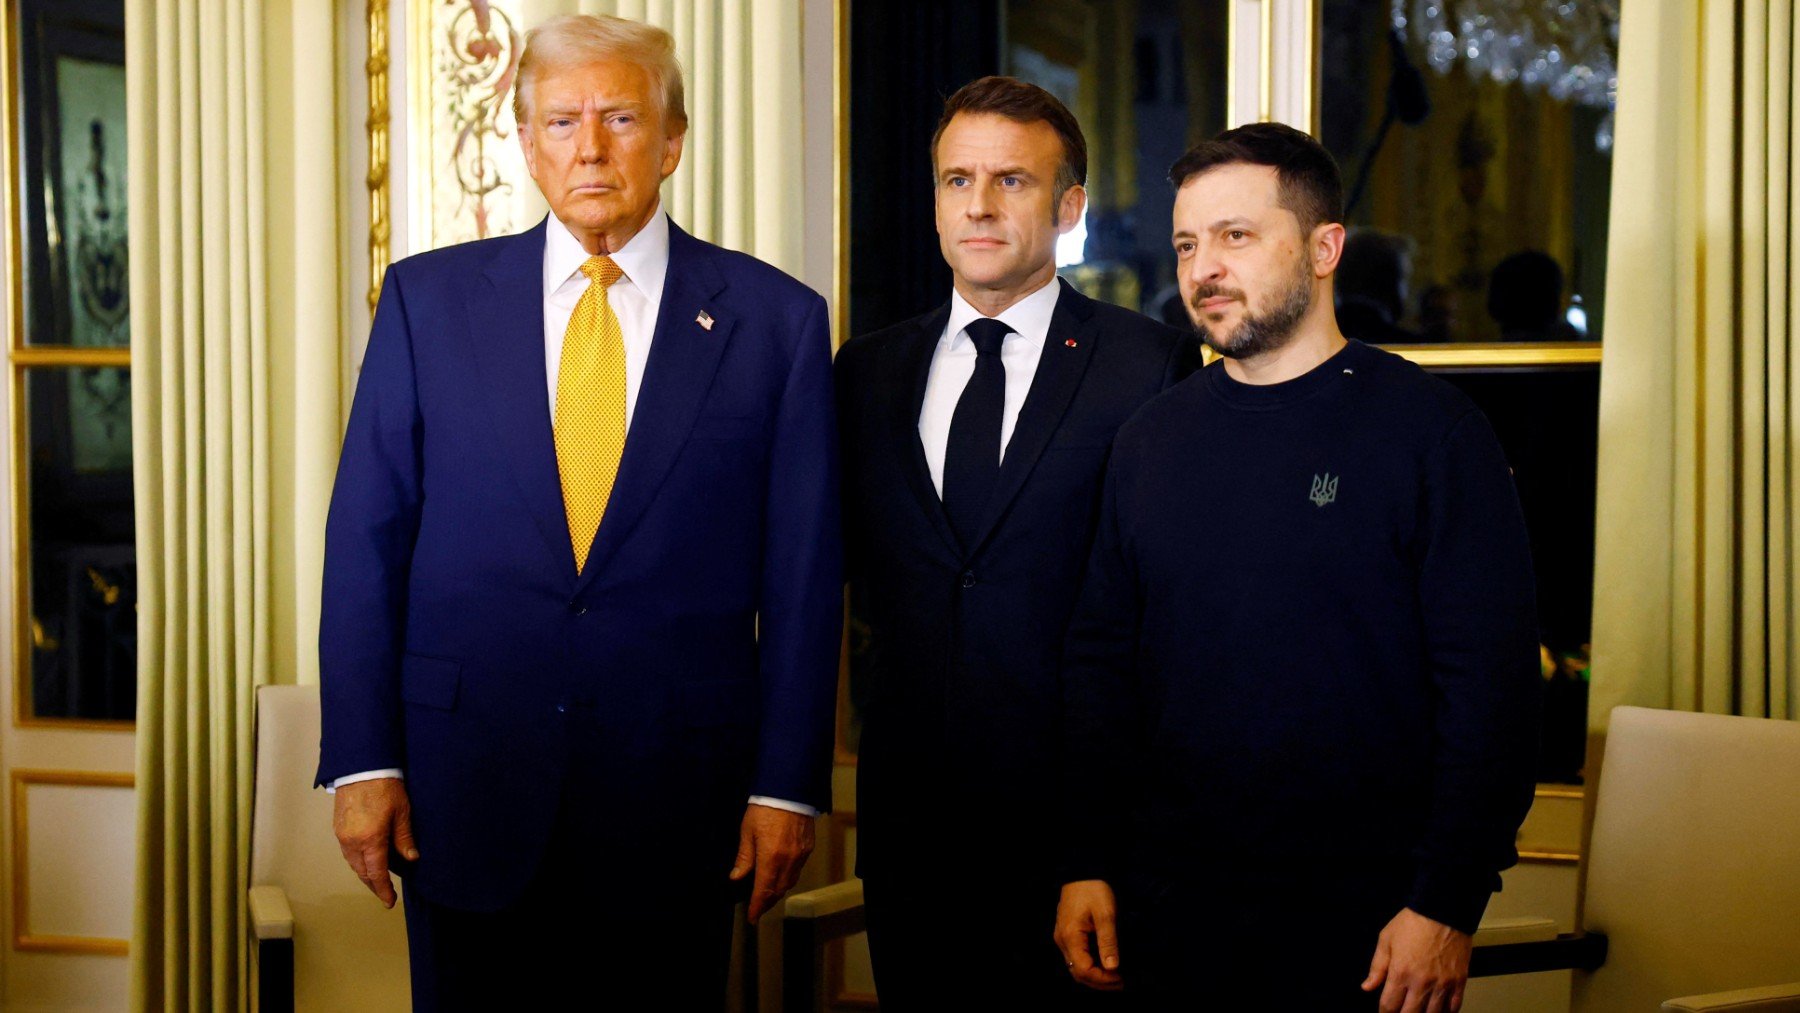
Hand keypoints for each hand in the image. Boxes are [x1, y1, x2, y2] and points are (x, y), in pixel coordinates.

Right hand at [332, 778, 417, 907]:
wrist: (361, 767)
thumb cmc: (385, 787)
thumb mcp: (402, 813)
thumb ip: (404, 838)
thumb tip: (411, 859)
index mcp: (370, 840)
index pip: (376, 873)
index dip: (383, 890)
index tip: (389, 901)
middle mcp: (352, 842)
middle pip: (362, 872)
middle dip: (374, 885)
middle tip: (385, 893)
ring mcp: (342, 836)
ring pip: (353, 864)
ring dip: (365, 874)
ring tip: (377, 879)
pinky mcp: (338, 828)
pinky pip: (347, 852)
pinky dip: (357, 861)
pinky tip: (367, 860)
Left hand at [728, 804, 814, 923]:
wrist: (789, 790)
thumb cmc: (766, 807)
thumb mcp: (747, 832)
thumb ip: (744, 858)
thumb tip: (736, 877)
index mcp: (770, 858)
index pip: (763, 891)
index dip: (756, 907)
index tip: (752, 917)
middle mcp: (788, 861)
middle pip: (778, 891)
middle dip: (767, 903)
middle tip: (757, 909)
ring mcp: (800, 855)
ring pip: (789, 882)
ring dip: (778, 891)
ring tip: (767, 895)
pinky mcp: (807, 848)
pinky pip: (798, 870)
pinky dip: (788, 878)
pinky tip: (780, 876)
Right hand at [1054, 880, 1123, 990]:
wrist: (1083, 870)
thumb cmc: (1094, 889)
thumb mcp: (1106, 914)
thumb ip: (1108, 941)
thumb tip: (1113, 967)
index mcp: (1070, 937)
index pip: (1084, 970)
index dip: (1103, 979)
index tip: (1121, 979)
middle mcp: (1063, 941)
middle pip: (1078, 973)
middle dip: (1100, 982)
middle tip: (1122, 983)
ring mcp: (1063, 938)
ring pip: (1076, 966)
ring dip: (1095, 975)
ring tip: (1116, 977)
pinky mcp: (1067, 933)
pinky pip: (1077, 956)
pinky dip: (1091, 965)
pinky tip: (1106, 964)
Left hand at [1362, 908, 1472, 1012]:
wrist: (1443, 910)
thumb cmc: (1412, 923)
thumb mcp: (1386, 940)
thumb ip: (1377, 967)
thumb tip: (1367, 987)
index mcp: (1401, 973)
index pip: (1389, 1005)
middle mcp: (1421, 983)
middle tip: (1400, 1012)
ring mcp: (1442, 984)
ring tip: (1419, 1011)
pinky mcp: (1459, 981)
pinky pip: (1454, 1006)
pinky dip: (1446, 1012)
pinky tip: (1440, 1011)